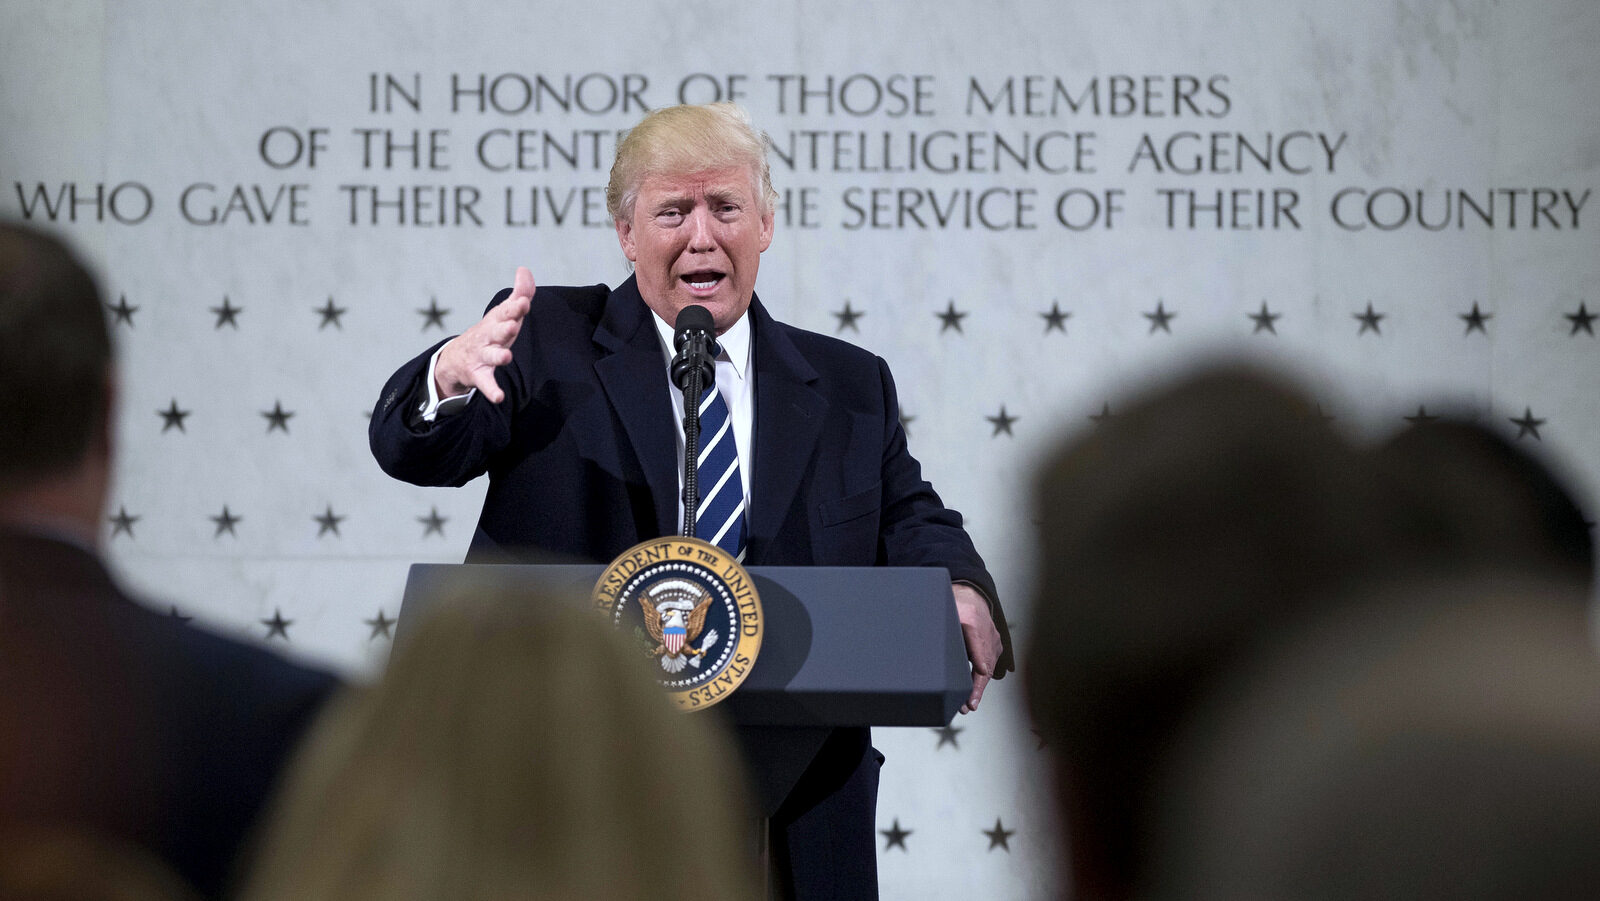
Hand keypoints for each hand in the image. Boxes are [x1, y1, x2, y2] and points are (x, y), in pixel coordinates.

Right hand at [433, 267, 534, 403]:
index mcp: (496, 321)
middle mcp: (488, 337)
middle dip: (504, 327)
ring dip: (498, 356)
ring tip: (506, 356)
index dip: (515, 307)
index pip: (505, 312)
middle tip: (513, 325)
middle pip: (497, 331)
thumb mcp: (504, 314)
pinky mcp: (478, 375)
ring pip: (490, 356)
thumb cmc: (489, 333)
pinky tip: (499, 397)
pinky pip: (486, 384)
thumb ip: (519, 293)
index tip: (524, 301)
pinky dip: (492, 390)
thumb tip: (525, 269)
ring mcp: (482, 355)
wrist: (455, 358)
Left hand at [953, 583, 1001, 713]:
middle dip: (977, 686)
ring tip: (969, 704)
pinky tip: (974, 694)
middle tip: (970, 704)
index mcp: (972, 622)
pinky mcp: (994, 646)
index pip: (977, 642)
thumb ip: (943, 630)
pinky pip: (989, 665)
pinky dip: (982, 680)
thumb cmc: (956, 605)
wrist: (971, 595)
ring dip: (979, 687)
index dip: (980, 658)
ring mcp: (993, 641)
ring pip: (988, 668)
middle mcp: (987, 634)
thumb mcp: (946, 614)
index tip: (981, 671)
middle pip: (985, 663)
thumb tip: (932, 647)